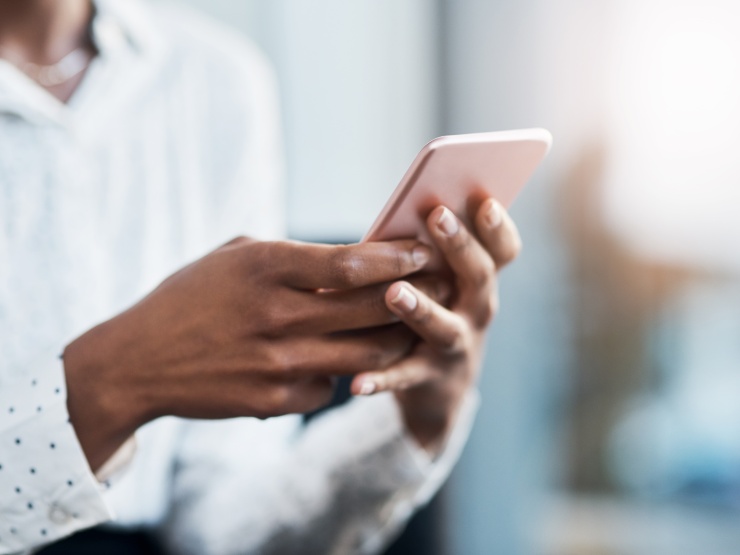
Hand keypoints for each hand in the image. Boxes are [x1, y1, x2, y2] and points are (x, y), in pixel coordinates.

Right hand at [63, 236, 433, 469]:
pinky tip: (342, 361)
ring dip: (395, 339)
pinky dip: (344, 374)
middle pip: (372, 309)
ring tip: (411, 326)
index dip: (396, 257)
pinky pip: (331, 388)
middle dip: (416, 295)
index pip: (352, 263)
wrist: (140, 360)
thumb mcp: (235, 257)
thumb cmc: (191, 297)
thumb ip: (294, 256)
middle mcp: (276, 315)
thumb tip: (356, 259)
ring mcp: (277, 363)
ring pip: (366, 355)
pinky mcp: (274, 401)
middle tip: (440, 286)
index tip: (423, 252)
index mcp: (266, 267)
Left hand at [350, 199, 520, 451]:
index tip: (486, 201)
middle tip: (438, 216)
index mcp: (479, 280)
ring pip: (444, 327)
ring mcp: (456, 347)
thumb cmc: (433, 311)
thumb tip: (403, 206)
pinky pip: (403, 377)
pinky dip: (381, 380)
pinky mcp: (427, 379)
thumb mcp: (441, 280)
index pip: (503, 251)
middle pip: (478, 277)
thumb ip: (429, 250)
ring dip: (421, 309)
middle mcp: (476, 311)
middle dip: (461, 246)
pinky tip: (357, 382)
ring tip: (394, 292)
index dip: (498, 227)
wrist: (440, 389)